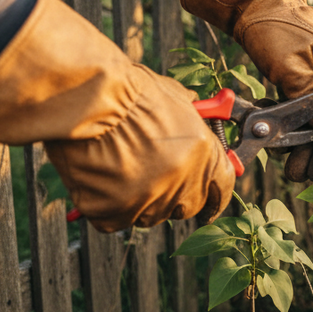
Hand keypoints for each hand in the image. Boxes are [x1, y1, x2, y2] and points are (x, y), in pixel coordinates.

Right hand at [45, 67, 234, 230]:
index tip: (209, 202)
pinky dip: (104, 206)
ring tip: (116, 168)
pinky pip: (113, 219)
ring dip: (137, 200)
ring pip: (148, 215)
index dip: (215, 195)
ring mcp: (149, 201)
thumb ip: (189, 119)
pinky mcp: (114, 214)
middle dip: (172, 196)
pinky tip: (97, 178)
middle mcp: (183, 182)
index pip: (223, 187)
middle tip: (151, 178)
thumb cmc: (128, 92)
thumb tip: (197, 118)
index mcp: (205, 154)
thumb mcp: (172, 98)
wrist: (89, 101)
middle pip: (186, 206)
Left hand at [181, 0, 312, 180]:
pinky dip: (297, 135)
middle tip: (312, 176)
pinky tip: (283, 149)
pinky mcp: (304, 87)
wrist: (253, 0)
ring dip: (310, 150)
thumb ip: (310, 95)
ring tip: (295, 171)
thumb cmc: (273, 24)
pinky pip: (307, 118)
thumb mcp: (290, 60)